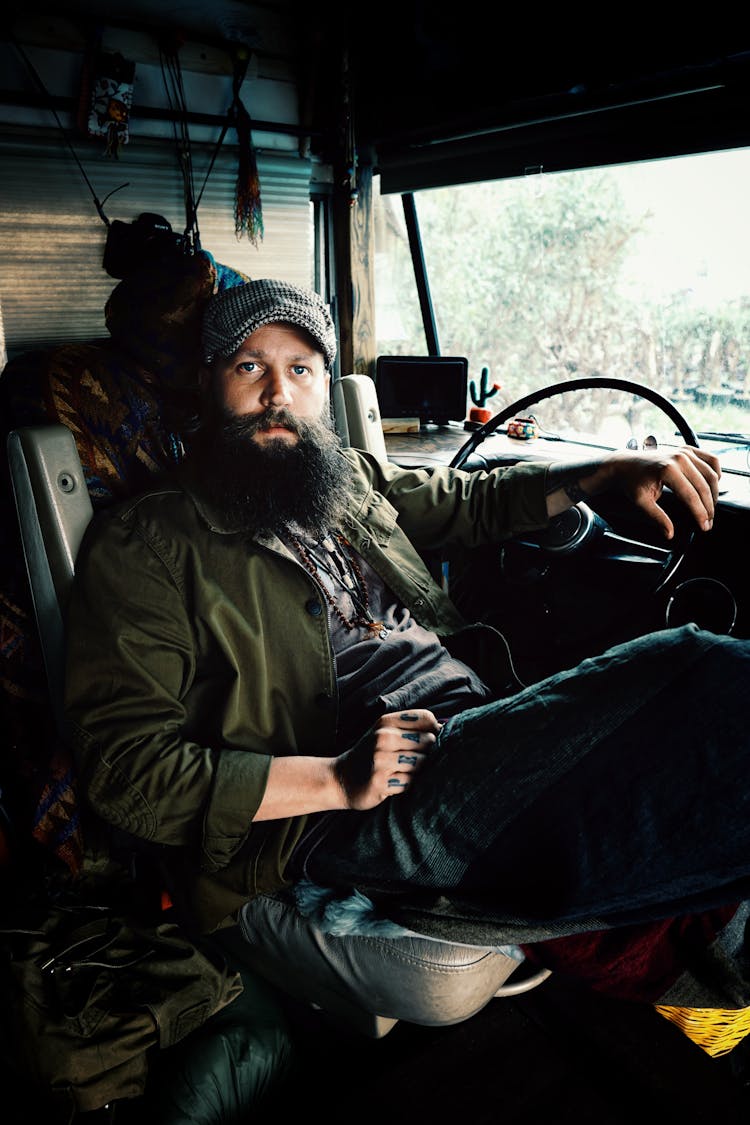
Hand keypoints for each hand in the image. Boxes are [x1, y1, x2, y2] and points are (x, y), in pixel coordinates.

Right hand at [334, 709, 439, 809]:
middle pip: (428, 741)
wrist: (340, 779)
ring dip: (418, 771)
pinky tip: (396, 782)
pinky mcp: (380, 781)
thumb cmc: (370, 755)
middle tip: (417, 760)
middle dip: (429, 753)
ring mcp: (380, 759)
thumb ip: (410, 729)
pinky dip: (408, 784)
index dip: (435, 730)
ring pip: (421, 763)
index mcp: (386, 722)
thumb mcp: (384, 733)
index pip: (426, 718)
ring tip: (405, 771)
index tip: (430, 741)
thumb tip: (447, 730)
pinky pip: (410, 782)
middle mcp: (383, 737)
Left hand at [602, 446, 720, 538]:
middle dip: (708, 507)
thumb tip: (669, 533)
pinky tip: (715, 484)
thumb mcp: (641, 502)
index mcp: (667, 470)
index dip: (699, 513)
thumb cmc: (631, 482)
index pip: (691, 496)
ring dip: (714, 493)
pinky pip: (710, 459)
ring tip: (711, 508)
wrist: (625, 463)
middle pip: (703, 486)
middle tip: (708, 522)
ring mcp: (684, 451)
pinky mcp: (687, 449)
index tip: (704, 526)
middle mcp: (679, 458)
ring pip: (710, 474)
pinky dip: (715, 472)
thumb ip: (657, 517)